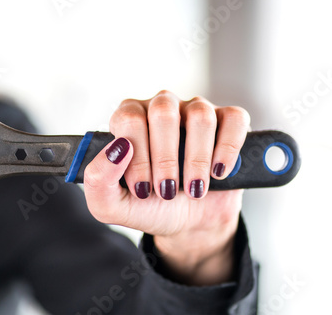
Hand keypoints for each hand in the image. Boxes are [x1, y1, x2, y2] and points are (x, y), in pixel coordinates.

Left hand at [83, 90, 250, 284]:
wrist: (187, 223)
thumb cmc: (149, 206)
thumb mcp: (111, 206)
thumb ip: (98, 180)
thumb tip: (116, 148)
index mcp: (128, 121)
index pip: (129, 119)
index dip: (137, 157)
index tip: (143, 190)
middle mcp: (159, 109)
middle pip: (163, 112)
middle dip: (166, 159)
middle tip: (168, 191)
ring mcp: (194, 110)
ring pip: (200, 116)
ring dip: (196, 160)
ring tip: (194, 188)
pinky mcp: (226, 121)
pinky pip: (233, 119)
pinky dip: (228, 149)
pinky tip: (219, 172)